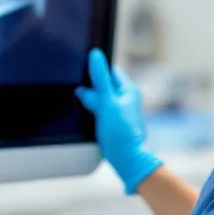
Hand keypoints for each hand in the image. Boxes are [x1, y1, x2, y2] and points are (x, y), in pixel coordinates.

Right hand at [75, 49, 161, 194]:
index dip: (98, 70)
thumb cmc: (122, 133)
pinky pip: (98, 111)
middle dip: (91, 88)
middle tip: (87, 98)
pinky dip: (91, 111)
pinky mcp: (111, 122)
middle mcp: (125, 98)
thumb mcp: (107, 102)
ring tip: (91, 111)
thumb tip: (96, 55)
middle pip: (102, 85)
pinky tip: (89, 118)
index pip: (111, 71)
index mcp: (129, 90)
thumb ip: (100, 79)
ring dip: (90, 101)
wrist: (126, 159)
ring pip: (98, 99)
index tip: (84, 71)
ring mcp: (118, 110)